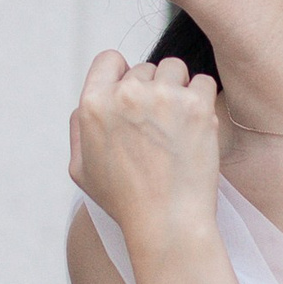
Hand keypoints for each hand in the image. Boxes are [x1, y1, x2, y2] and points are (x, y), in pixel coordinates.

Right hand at [69, 50, 222, 258]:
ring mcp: (163, 97)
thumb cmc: (124, 201)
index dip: (121, 75)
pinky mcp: (196, 105)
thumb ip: (79, 128)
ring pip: (174, 69)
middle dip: (152, 90)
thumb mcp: (81, 169)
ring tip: (178, 125)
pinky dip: (202, 100)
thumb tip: (88, 101)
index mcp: (93, 105)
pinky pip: (203, 82)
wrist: (167, 223)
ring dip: (178, 90)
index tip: (132, 98)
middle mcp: (126, 95)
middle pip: (144, 67)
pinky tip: (196, 127)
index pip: (109, 59)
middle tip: (158, 127)